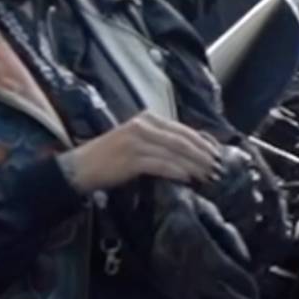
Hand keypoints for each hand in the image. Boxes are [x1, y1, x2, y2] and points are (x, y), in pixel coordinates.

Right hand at [60, 115, 223, 192]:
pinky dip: (177, 171)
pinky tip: (188, 179)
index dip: (203, 143)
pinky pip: (160, 165)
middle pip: (183, 140)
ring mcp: (136, 141)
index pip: (183, 130)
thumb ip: (163, 141)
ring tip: (208, 176)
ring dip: (195, 166)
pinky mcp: (131, 158)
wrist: (80, 167)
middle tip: (218, 168)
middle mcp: (143, 126)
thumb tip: (196, 151)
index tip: (218, 155)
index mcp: (147, 119)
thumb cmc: (111, 157)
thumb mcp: (139, 142)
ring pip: (175, 153)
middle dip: (203, 155)